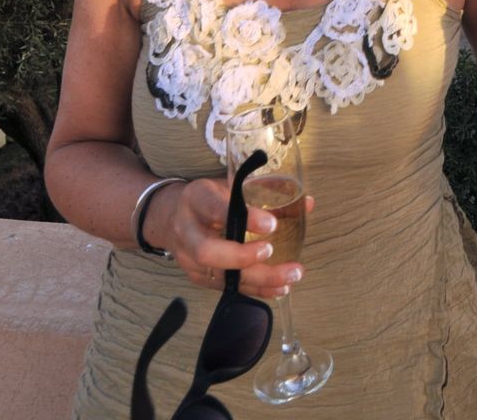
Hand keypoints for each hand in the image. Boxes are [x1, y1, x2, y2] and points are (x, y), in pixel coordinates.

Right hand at [142, 177, 307, 298]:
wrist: (169, 216)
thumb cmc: (207, 199)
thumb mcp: (228, 186)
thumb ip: (265, 193)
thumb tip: (307, 203)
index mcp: (196, 199)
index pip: (215, 208)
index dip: (243, 217)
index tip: (271, 224)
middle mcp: (187, 230)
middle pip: (207, 251)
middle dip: (242, 257)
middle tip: (271, 251)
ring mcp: (189, 258)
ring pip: (218, 276)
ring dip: (258, 279)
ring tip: (290, 276)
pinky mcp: (197, 277)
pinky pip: (226, 288)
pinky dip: (255, 289)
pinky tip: (279, 288)